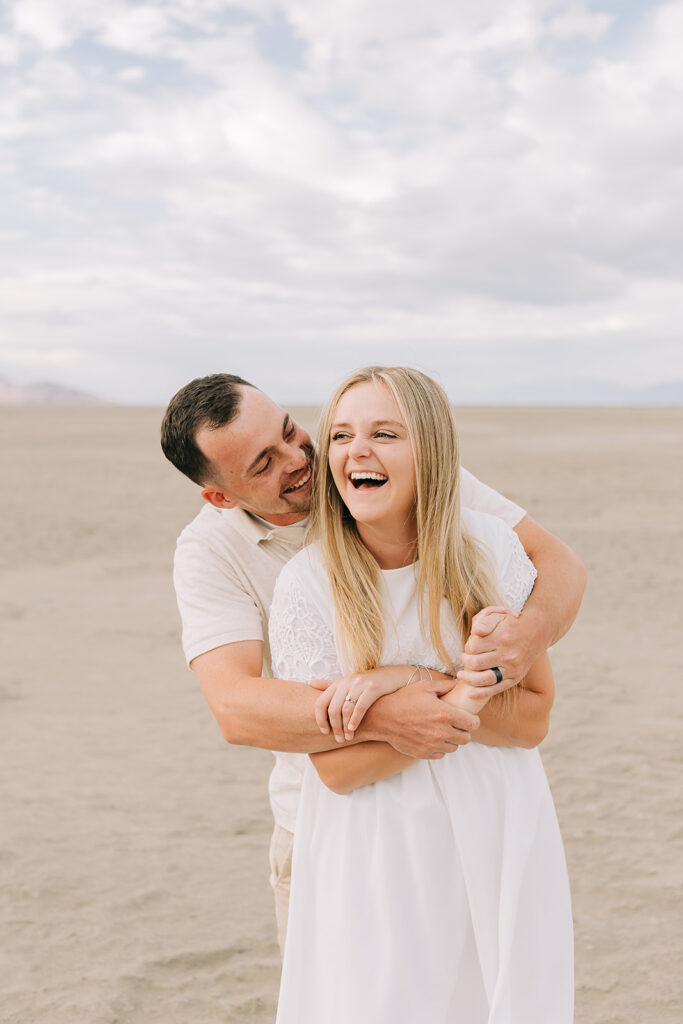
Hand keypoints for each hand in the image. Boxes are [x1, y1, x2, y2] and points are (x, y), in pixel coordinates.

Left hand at [310, 665, 420, 742]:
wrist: (393, 676)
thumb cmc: (368, 683)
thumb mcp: (348, 682)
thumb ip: (329, 685)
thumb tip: (311, 682)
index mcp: (338, 683)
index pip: (320, 702)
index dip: (320, 719)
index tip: (325, 731)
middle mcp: (347, 682)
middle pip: (333, 709)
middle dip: (335, 727)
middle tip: (339, 739)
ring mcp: (360, 684)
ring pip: (346, 709)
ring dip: (345, 727)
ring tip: (348, 737)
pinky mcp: (373, 688)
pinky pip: (360, 706)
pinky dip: (355, 720)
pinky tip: (354, 729)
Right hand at [364, 678, 478, 758]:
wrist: (382, 718)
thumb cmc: (403, 699)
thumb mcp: (424, 687)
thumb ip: (445, 685)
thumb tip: (459, 683)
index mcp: (445, 714)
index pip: (472, 724)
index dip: (473, 720)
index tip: (468, 718)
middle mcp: (441, 732)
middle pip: (466, 738)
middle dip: (463, 730)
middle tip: (455, 724)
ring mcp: (433, 745)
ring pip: (454, 747)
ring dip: (451, 740)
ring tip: (442, 730)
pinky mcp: (424, 753)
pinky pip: (441, 754)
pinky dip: (440, 747)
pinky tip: (432, 737)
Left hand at [457, 605, 536, 697]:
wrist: (535, 633)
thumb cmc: (511, 625)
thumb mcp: (498, 616)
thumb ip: (485, 621)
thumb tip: (476, 631)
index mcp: (501, 638)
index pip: (473, 646)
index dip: (468, 645)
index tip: (470, 645)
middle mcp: (507, 655)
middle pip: (476, 662)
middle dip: (465, 660)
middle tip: (463, 657)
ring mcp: (511, 669)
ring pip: (484, 678)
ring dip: (468, 678)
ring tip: (461, 674)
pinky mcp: (514, 679)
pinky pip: (496, 689)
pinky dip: (481, 693)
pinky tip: (470, 693)